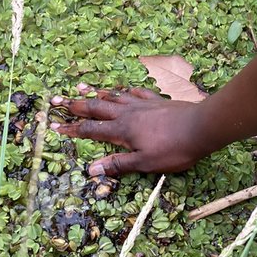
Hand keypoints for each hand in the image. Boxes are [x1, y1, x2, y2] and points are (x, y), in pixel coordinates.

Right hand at [50, 85, 210, 175]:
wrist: (202, 127)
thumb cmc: (175, 149)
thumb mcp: (145, 163)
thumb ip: (118, 165)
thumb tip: (91, 169)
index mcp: (123, 131)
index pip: (91, 130)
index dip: (72, 129)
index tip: (54, 126)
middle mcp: (128, 114)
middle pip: (97, 107)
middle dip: (76, 105)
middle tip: (57, 99)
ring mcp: (143, 104)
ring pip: (114, 96)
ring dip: (96, 93)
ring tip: (81, 88)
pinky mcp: (158, 100)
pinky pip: (137, 92)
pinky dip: (126, 90)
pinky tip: (124, 89)